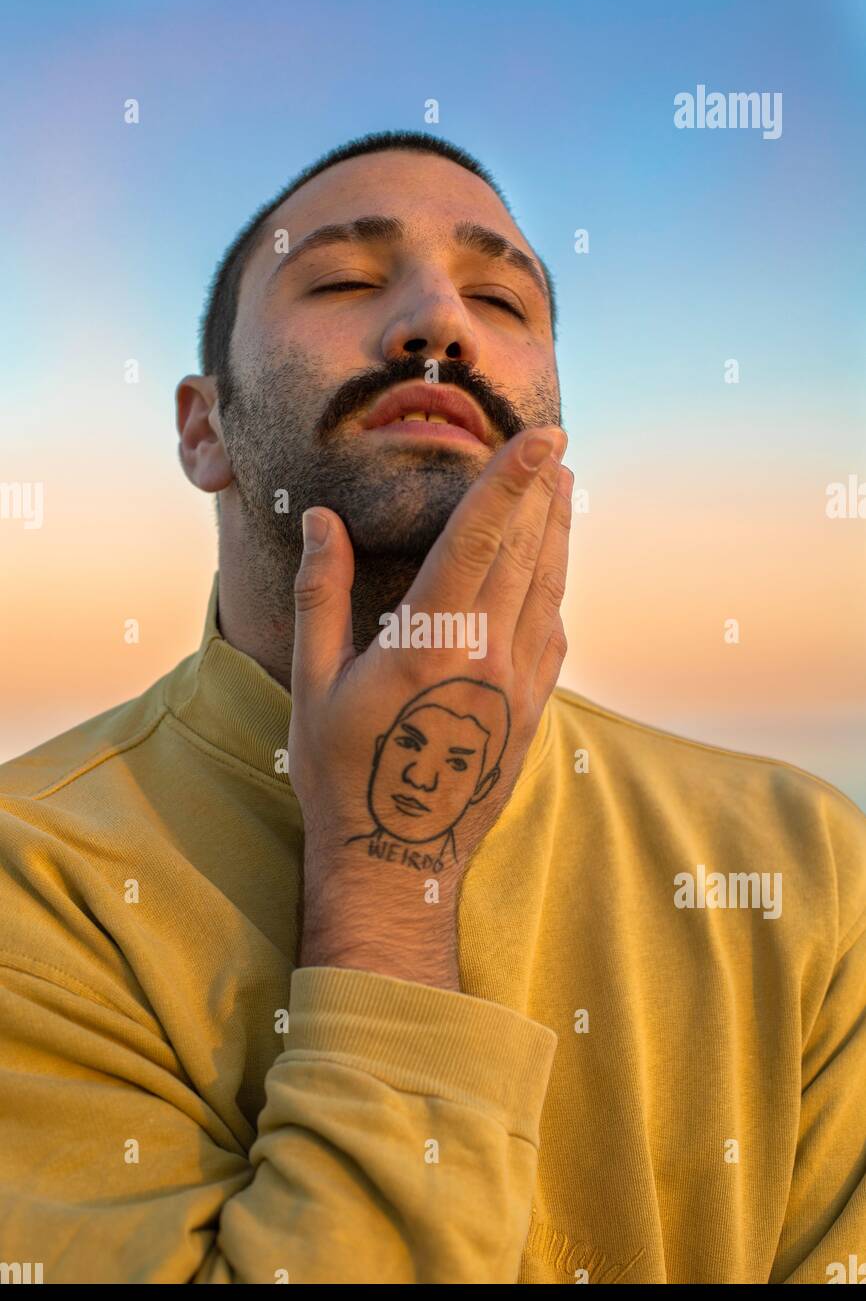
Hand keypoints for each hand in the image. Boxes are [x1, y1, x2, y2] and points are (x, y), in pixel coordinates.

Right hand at [289, 425, 570, 983]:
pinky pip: (553, 635)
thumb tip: (320, 521)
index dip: (512, 482)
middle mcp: (488, 658)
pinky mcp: (533, 714)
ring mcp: (519, 688)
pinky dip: (556, 590)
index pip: (480, 539)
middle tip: (558, 446)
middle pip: (527, 555)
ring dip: (558, 535)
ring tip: (565, 491)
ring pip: (549, 591)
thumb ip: (321, 596)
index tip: (544, 438)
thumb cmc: (342, 774)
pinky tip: (553, 574)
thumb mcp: (313, 684)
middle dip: (543, 494)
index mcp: (432, 643)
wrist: (398, 863)